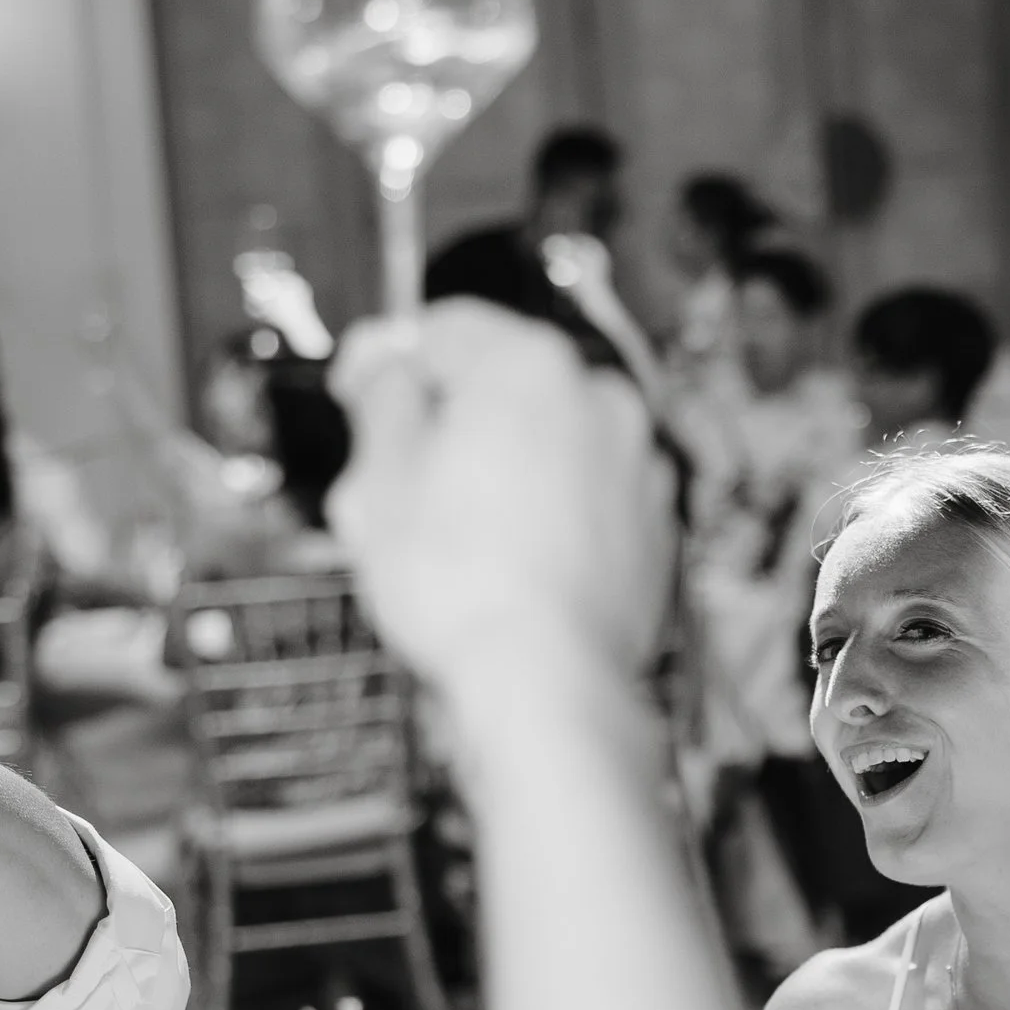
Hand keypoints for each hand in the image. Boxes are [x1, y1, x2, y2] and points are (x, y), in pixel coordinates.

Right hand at [330, 299, 672, 695]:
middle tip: (392, 473)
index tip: (356, 391)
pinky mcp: (654, 526)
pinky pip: (584, 496)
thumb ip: (384, 402)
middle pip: (502, 385)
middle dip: (447, 418)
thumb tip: (390, 372)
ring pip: (546, 443)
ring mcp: (636, 463)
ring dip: (500, 466)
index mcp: (528, 365)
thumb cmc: (457, 583)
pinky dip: (547, 511)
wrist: (548, 681)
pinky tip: (508, 559)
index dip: (386, 357)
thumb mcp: (379, 479)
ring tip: (450, 532)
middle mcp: (599, 398)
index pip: (443, 328)